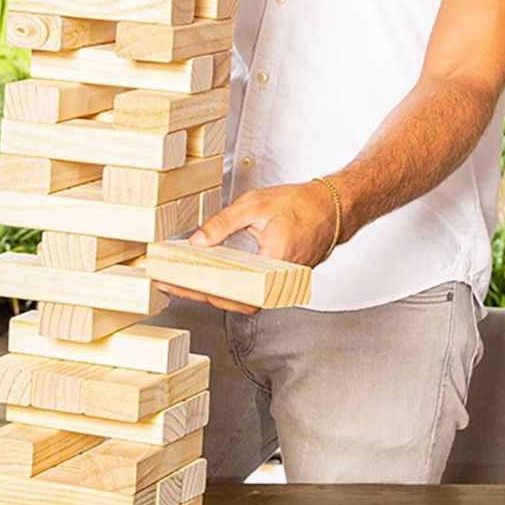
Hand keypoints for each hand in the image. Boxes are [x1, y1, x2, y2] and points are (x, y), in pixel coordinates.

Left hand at [152, 182, 338, 313]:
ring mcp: (282, 285)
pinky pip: (252, 291)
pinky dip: (230, 286)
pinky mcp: (281, 282)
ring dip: (214, 292)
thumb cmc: (302, 205)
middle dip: (199, 293)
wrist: (333, 207)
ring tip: (185, 282)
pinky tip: (211, 277)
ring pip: (242, 299)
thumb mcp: (255, 205)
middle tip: (170, 284)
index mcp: (273, 263)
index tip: (173, 283)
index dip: (197, 289)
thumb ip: (223, 224)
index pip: (229, 289)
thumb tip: (198, 241)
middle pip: (232, 300)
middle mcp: (279, 282)